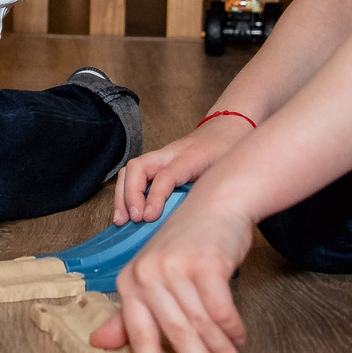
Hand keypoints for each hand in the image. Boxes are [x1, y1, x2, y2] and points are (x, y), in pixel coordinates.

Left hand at [89, 193, 255, 352]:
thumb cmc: (184, 247)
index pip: (137, 331)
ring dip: (223, 352)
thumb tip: (97, 344)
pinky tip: (241, 341)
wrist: (215, 203)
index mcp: (130, 282)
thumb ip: (128, 315)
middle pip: (175, 331)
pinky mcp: (206, 262)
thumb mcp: (152, 278)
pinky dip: (234, 328)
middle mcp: (148, 273)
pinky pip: (222, 307)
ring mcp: (177, 266)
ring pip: (202, 323)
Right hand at [113, 112, 255, 223]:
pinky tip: (126, 212)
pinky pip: (135, 174)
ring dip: (122, 195)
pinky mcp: (158, 162)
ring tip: (122, 220)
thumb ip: (213, 191)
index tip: (148, 218)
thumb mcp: (228, 171)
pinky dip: (126, 193)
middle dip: (130, 194)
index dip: (155, 196)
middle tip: (133, 219)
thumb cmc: (229, 151)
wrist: (227, 128)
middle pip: (139, 167)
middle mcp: (172, 153)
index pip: (167, 174)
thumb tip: (201, 224)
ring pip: (131, 169)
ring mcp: (162, 156)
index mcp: (192, 156)